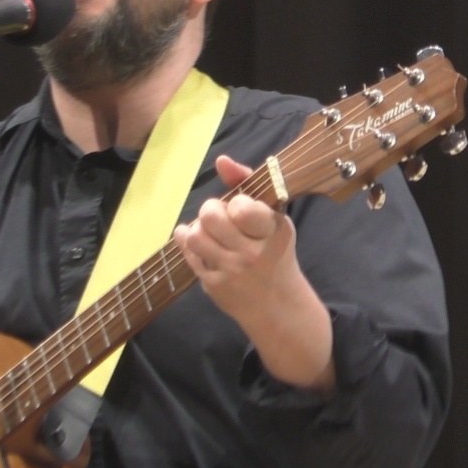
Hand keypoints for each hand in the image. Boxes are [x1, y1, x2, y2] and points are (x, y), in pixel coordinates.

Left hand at [173, 155, 334, 392]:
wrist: (278, 306)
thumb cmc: (274, 252)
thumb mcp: (273, 218)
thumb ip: (248, 185)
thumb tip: (221, 161)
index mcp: (273, 231)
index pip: (241, 207)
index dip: (235, 204)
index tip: (240, 210)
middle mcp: (253, 253)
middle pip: (211, 216)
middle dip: (210, 210)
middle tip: (218, 217)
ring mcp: (232, 271)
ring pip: (196, 235)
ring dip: (197, 228)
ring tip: (208, 231)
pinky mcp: (214, 286)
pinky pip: (189, 254)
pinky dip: (190, 244)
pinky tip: (201, 244)